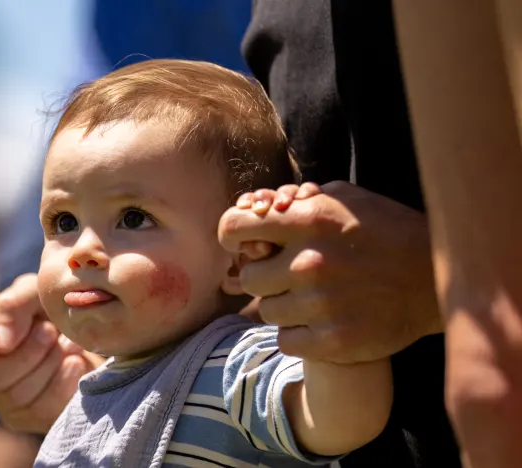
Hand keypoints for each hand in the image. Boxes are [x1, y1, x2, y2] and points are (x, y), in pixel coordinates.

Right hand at [0, 274, 101, 433]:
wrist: (86, 332)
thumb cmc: (49, 307)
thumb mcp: (34, 291)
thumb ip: (13, 304)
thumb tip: (0, 341)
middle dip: (23, 353)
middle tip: (48, 330)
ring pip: (13, 395)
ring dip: (46, 363)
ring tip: (66, 342)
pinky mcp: (26, 416)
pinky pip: (40, 408)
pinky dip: (62, 380)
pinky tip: (74, 360)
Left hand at [219, 181, 441, 362]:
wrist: (437, 279)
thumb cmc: (386, 230)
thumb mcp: (346, 198)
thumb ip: (297, 202)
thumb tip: (255, 206)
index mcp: (308, 221)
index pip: (233, 228)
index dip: (231, 237)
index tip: (241, 245)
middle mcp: (309, 263)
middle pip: (247, 278)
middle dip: (262, 276)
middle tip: (286, 275)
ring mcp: (321, 305)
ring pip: (266, 311)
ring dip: (282, 305)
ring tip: (311, 297)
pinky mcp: (334, 341)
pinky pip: (286, 341)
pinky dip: (298, 334)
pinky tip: (320, 320)